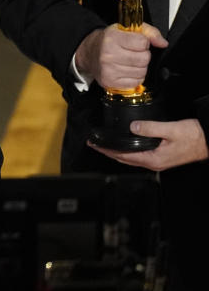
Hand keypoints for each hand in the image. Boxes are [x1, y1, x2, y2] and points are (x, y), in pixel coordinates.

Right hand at [74, 24, 166, 89]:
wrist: (90, 53)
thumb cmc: (109, 41)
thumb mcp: (127, 29)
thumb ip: (149, 32)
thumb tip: (162, 43)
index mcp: (112, 38)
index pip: (143, 43)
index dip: (143, 43)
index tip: (136, 43)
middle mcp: (108, 54)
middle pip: (144, 59)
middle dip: (143, 56)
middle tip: (134, 53)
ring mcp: (108, 70)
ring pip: (142, 72)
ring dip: (140, 67)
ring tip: (130, 62)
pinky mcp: (110, 82)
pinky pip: (136, 82)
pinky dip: (135, 77)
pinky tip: (127, 71)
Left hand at [88, 118, 208, 170]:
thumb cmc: (195, 137)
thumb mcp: (171, 130)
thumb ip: (150, 128)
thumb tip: (133, 127)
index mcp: (153, 159)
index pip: (123, 156)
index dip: (107, 150)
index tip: (95, 144)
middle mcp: (153, 163)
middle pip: (124, 159)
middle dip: (108, 152)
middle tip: (95, 144)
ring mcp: (158, 162)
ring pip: (131, 159)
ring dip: (117, 152)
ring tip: (105, 145)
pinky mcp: (162, 158)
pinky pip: (139, 156)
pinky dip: (128, 152)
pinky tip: (125, 147)